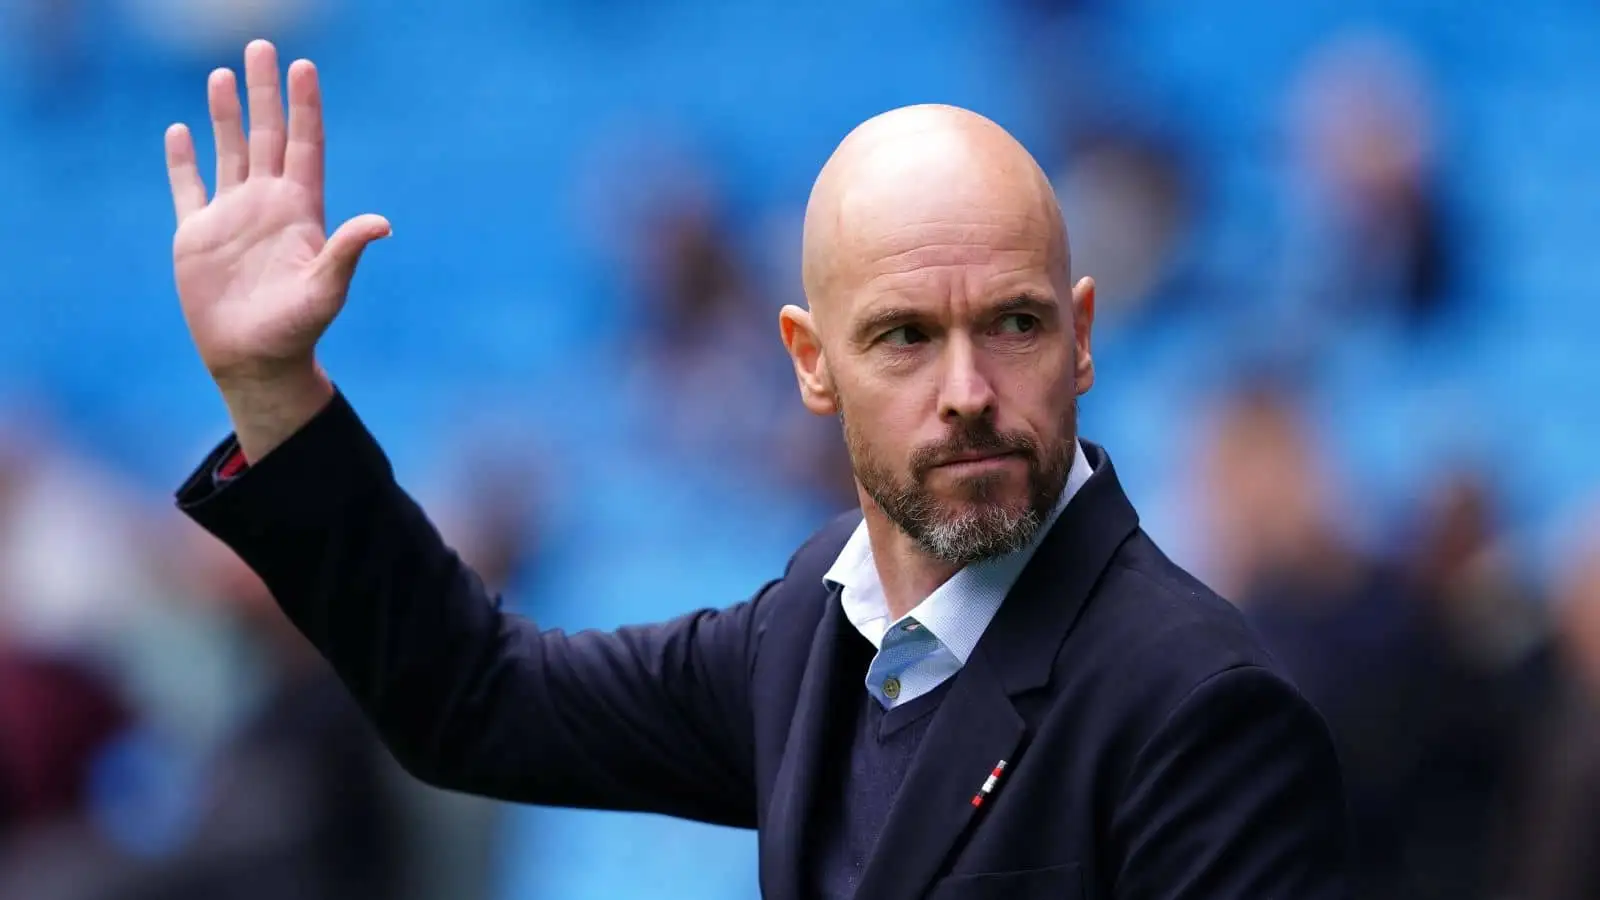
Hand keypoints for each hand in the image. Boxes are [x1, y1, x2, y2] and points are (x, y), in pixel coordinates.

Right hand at [165, 40, 389, 457]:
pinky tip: (180, 131)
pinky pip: (188, 188)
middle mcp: (267, 206)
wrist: (254, 361)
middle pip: (267, 136)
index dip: (305, 107)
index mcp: (300, 212)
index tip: (304, 66)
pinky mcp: (197, 236)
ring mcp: (232, 217)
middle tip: (261, 45)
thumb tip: (383, 223)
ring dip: (227, 115)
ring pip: (230, 152)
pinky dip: (182, 160)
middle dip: (265, 92)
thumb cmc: (296, 331)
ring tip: (222, 75)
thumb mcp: (326, 290)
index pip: (304, 146)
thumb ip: (347, 252)